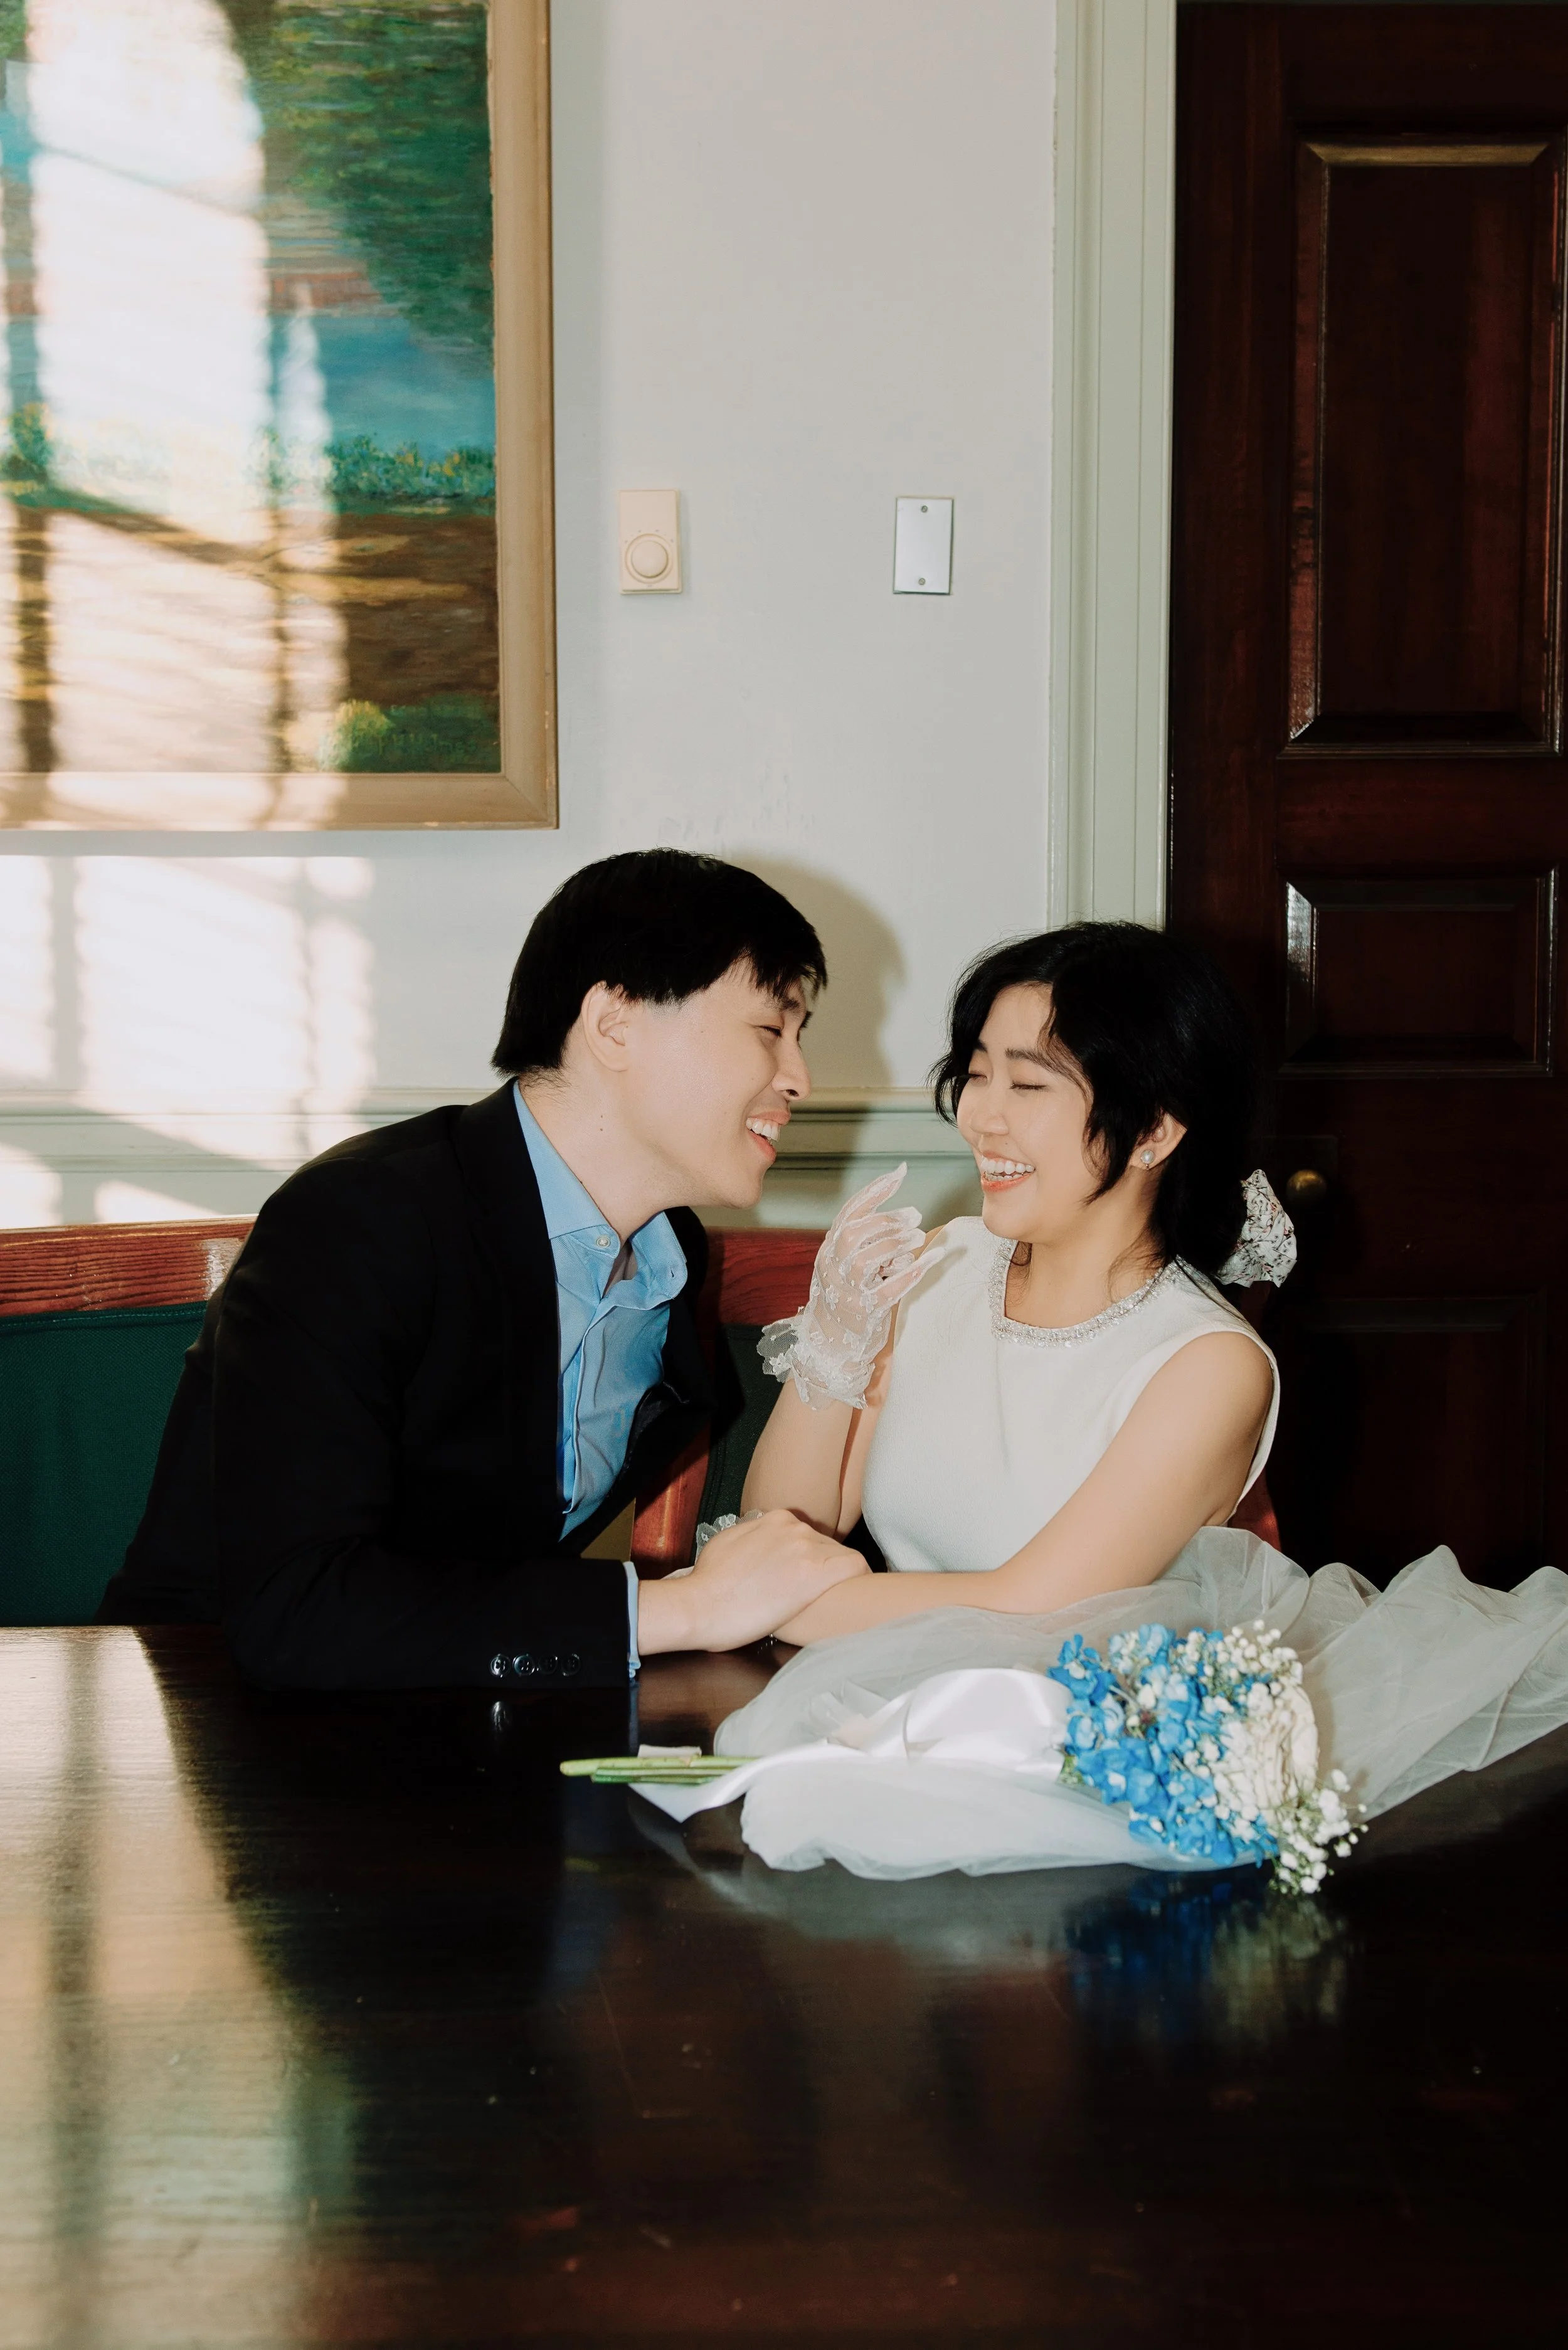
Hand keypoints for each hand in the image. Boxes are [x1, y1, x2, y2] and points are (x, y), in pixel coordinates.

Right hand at [635, 1509, 869, 1653]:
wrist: (700, 1606)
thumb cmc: (707, 1584)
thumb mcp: (727, 1543)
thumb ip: (751, 1537)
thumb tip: (758, 1544)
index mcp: (773, 1519)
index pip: (806, 1535)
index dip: (808, 1558)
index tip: (804, 1577)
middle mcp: (793, 1527)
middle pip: (825, 1545)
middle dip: (823, 1568)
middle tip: (819, 1595)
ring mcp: (805, 1548)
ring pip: (840, 1556)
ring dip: (838, 1577)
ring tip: (836, 1599)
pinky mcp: (815, 1573)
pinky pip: (856, 1567)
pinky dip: (862, 1577)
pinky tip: (861, 1593)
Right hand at [760, 1165, 937, 1408]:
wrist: (832, 1344)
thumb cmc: (849, 1298)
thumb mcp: (851, 1265)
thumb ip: (869, 1242)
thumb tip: (905, 1219)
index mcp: (830, 1249)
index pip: (849, 1212)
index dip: (875, 1191)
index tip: (900, 1174)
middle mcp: (832, 1267)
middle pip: (855, 1233)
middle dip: (887, 1220)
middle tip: (915, 1216)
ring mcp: (844, 1291)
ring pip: (866, 1259)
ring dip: (896, 1244)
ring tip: (918, 1238)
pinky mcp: (862, 1312)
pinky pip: (886, 1290)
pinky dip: (909, 1274)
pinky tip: (928, 1261)